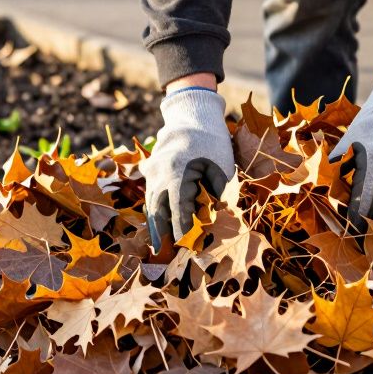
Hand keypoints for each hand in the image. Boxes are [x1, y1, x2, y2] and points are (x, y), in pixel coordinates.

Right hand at [140, 86, 235, 252]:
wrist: (192, 116)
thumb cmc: (212, 142)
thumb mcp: (221, 168)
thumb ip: (216, 195)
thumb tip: (210, 220)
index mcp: (177, 174)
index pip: (178, 210)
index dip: (181, 231)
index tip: (186, 248)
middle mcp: (159, 175)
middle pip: (158, 211)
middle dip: (162, 235)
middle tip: (166, 257)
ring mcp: (152, 172)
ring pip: (151, 205)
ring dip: (156, 226)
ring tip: (159, 248)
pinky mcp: (151, 172)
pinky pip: (151, 196)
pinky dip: (154, 213)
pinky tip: (157, 228)